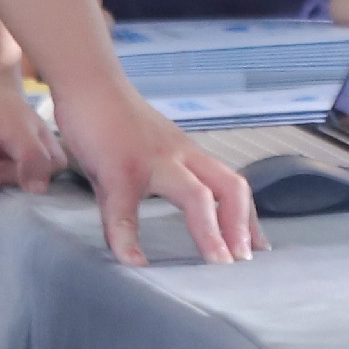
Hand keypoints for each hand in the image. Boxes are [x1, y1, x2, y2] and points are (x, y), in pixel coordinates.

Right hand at [48, 74, 263, 267]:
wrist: (89, 85)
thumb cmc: (118, 124)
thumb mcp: (152, 154)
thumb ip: (168, 180)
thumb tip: (179, 211)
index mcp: (191, 156)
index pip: (233, 185)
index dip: (249, 217)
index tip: (259, 247)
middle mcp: (181, 157)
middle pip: (230, 187)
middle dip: (242, 226)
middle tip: (243, 261)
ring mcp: (152, 162)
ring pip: (194, 196)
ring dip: (210, 232)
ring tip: (216, 263)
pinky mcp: (117, 168)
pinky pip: (124, 210)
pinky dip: (128, 240)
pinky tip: (132, 261)